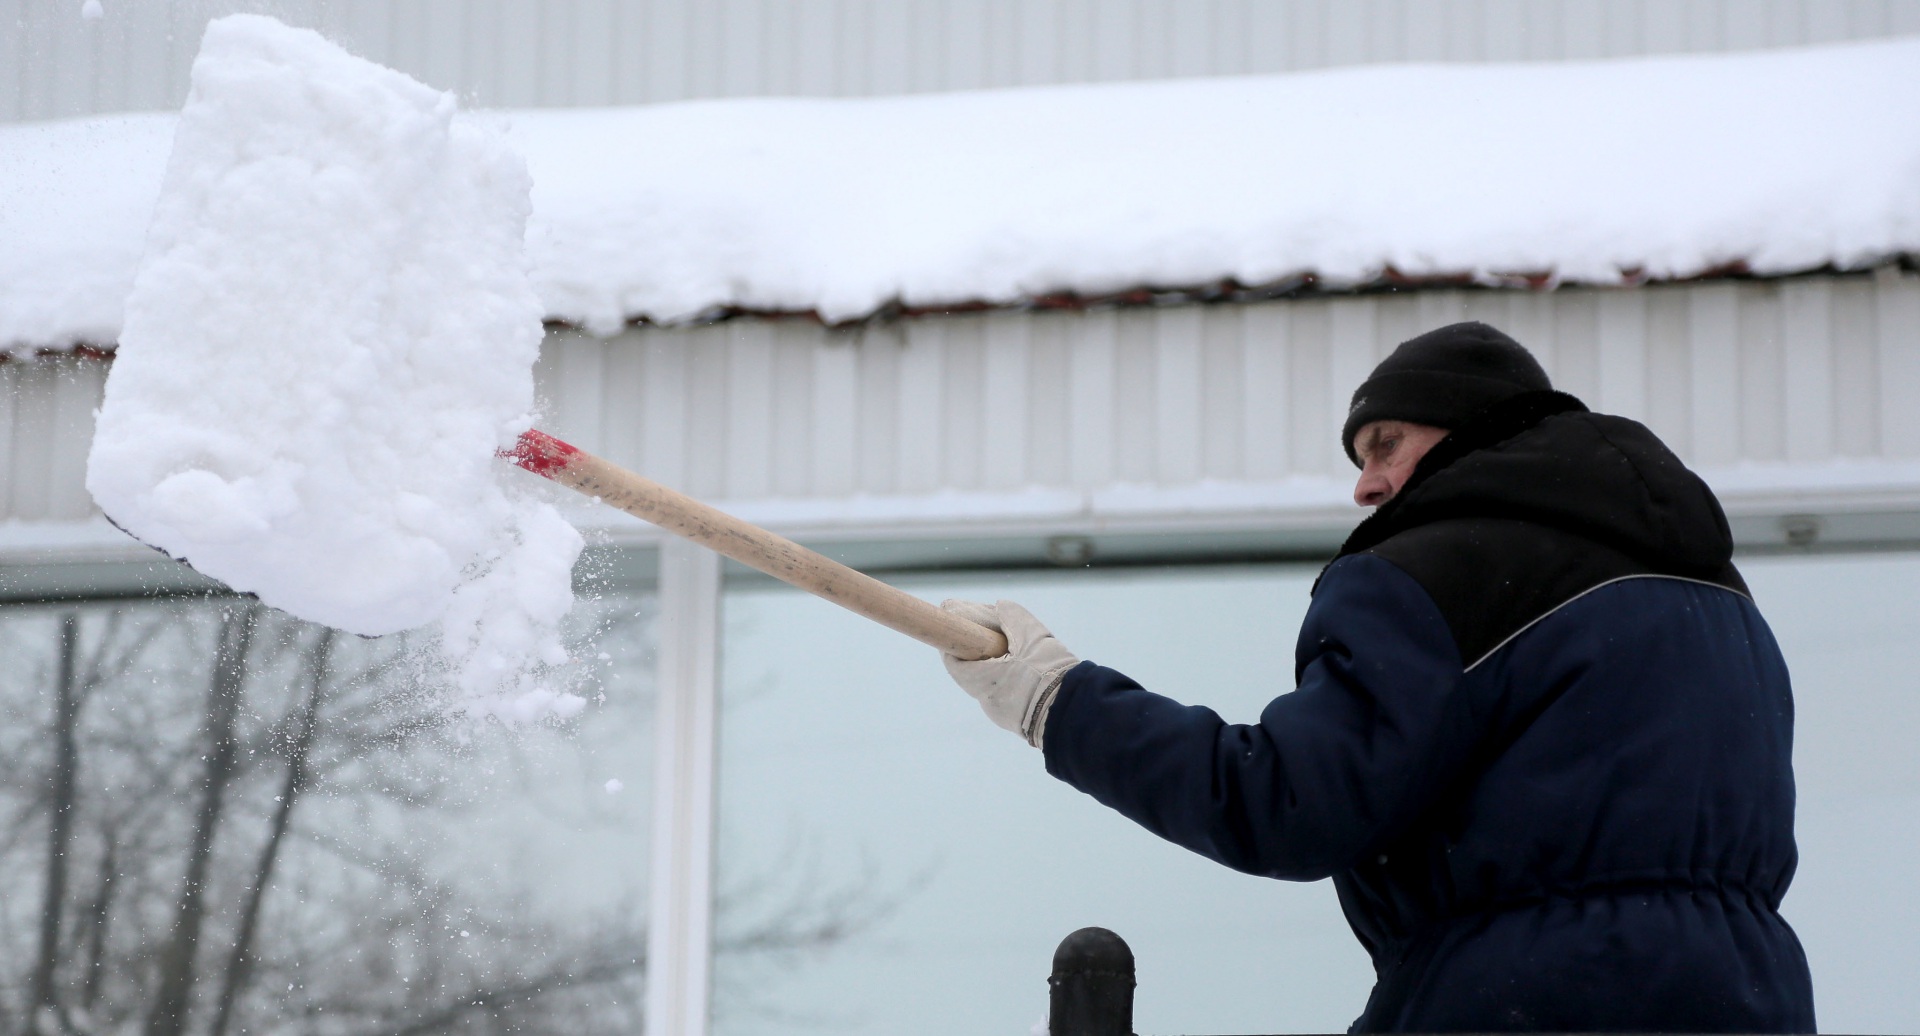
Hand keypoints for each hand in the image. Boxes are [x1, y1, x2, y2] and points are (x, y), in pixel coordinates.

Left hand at [940, 599, 1079, 747]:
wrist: (1077, 713)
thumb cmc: (1051, 673)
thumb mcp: (1033, 636)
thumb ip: (1013, 617)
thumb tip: (1000, 606)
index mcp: (984, 682)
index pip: (954, 661)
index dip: (955, 642)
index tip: (961, 626)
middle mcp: (989, 703)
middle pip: (974, 673)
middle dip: (982, 652)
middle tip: (996, 633)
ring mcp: (1004, 716)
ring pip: (994, 685)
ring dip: (1000, 667)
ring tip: (1020, 650)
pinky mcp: (1020, 723)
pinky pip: (1009, 697)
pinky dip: (1013, 681)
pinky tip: (1031, 671)